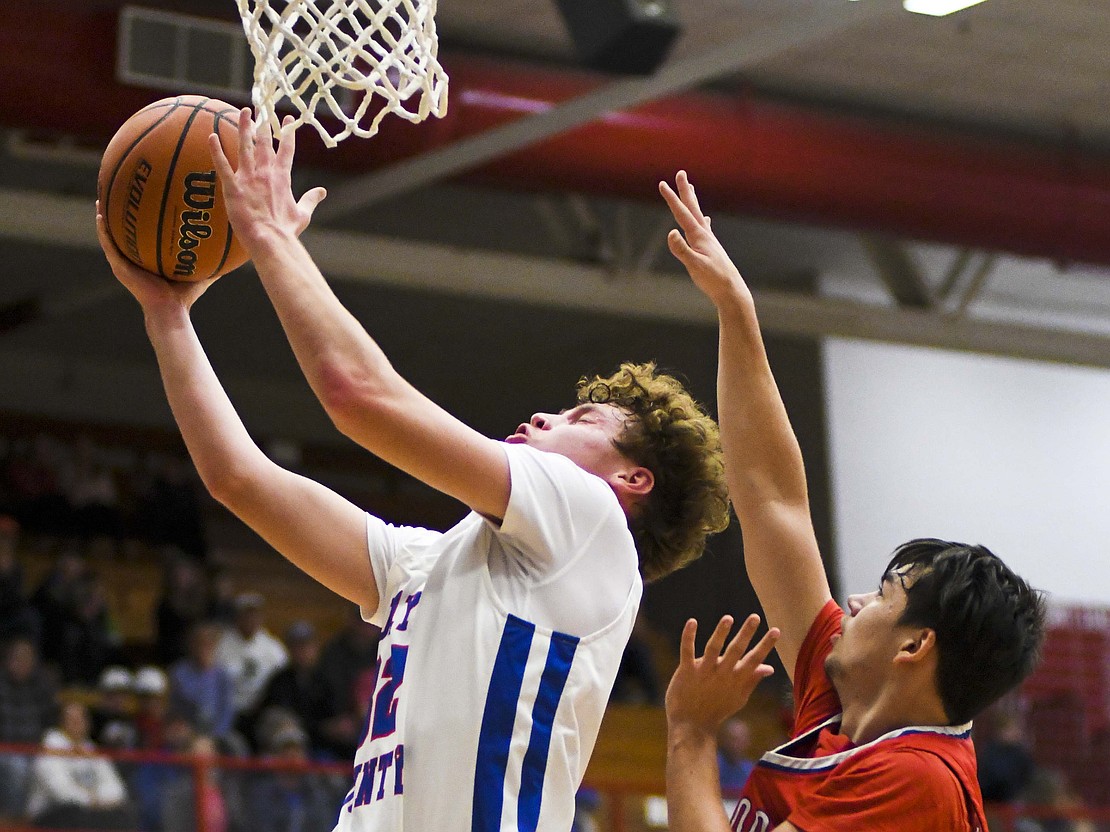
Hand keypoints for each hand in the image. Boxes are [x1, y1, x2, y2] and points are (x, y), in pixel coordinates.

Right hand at [95, 201, 213, 312]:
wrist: (171, 310)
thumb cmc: (184, 296)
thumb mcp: (199, 272)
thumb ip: (211, 260)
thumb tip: (230, 249)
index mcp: (149, 259)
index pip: (143, 235)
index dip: (141, 218)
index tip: (142, 198)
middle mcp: (134, 259)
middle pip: (125, 232)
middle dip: (122, 213)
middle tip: (120, 192)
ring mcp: (124, 263)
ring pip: (110, 236)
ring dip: (105, 217)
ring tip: (100, 197)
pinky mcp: (119, 268)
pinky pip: (108, 245)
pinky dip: (103, 231)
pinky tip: (100, 215)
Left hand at [209, 109, 326, 247]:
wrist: (270, 239)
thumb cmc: (286, 230)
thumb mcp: (303, 214)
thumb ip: (311, 199)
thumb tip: (322, 191)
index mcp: (282, 178)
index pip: (286, 150)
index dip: (287, 133)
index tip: (287, 119)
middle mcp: (266, 173)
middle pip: (264, 143)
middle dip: (263, 124)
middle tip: (261, 109)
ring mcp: (248, 178)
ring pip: (245, 146)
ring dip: (244, 128)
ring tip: (244, 112)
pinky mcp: (233, 187)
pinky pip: (222, 165)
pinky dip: (216, 151)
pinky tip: (211, 136)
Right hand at [659, 171, 750, 307]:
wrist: (731, 290)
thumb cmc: (713, 280)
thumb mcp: (695, 266)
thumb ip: (682, 250)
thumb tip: (670, 232)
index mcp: (699, 236)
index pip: (681, 213)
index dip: (671, 198)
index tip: (662, 184)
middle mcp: (705, 234)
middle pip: (692, 207)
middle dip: (684, 191)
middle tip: (681, 173)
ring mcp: (709, 240)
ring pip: (698, 215)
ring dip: (693, 201)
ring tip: (690, 188)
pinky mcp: (711, 248)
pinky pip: (704, 228)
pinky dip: (703, 220)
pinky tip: (706, 219)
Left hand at [665, 613, 777, 736]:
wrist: (692, 726)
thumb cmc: (717, 709)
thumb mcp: (739, 696)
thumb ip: (752, 679)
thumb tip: (769, 667)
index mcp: (736, 679)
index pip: (754, 660)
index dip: (766, 645)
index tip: (776, 630)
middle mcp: (722, 674)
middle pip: (736, 651)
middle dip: (746, 634)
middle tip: (755, 617)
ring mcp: (704, 672)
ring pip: (713, 649)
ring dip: (720, 633)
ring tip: (728, 618)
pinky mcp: (686, 671)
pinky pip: (687, 651)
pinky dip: (689, 636)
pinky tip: (692, 621)